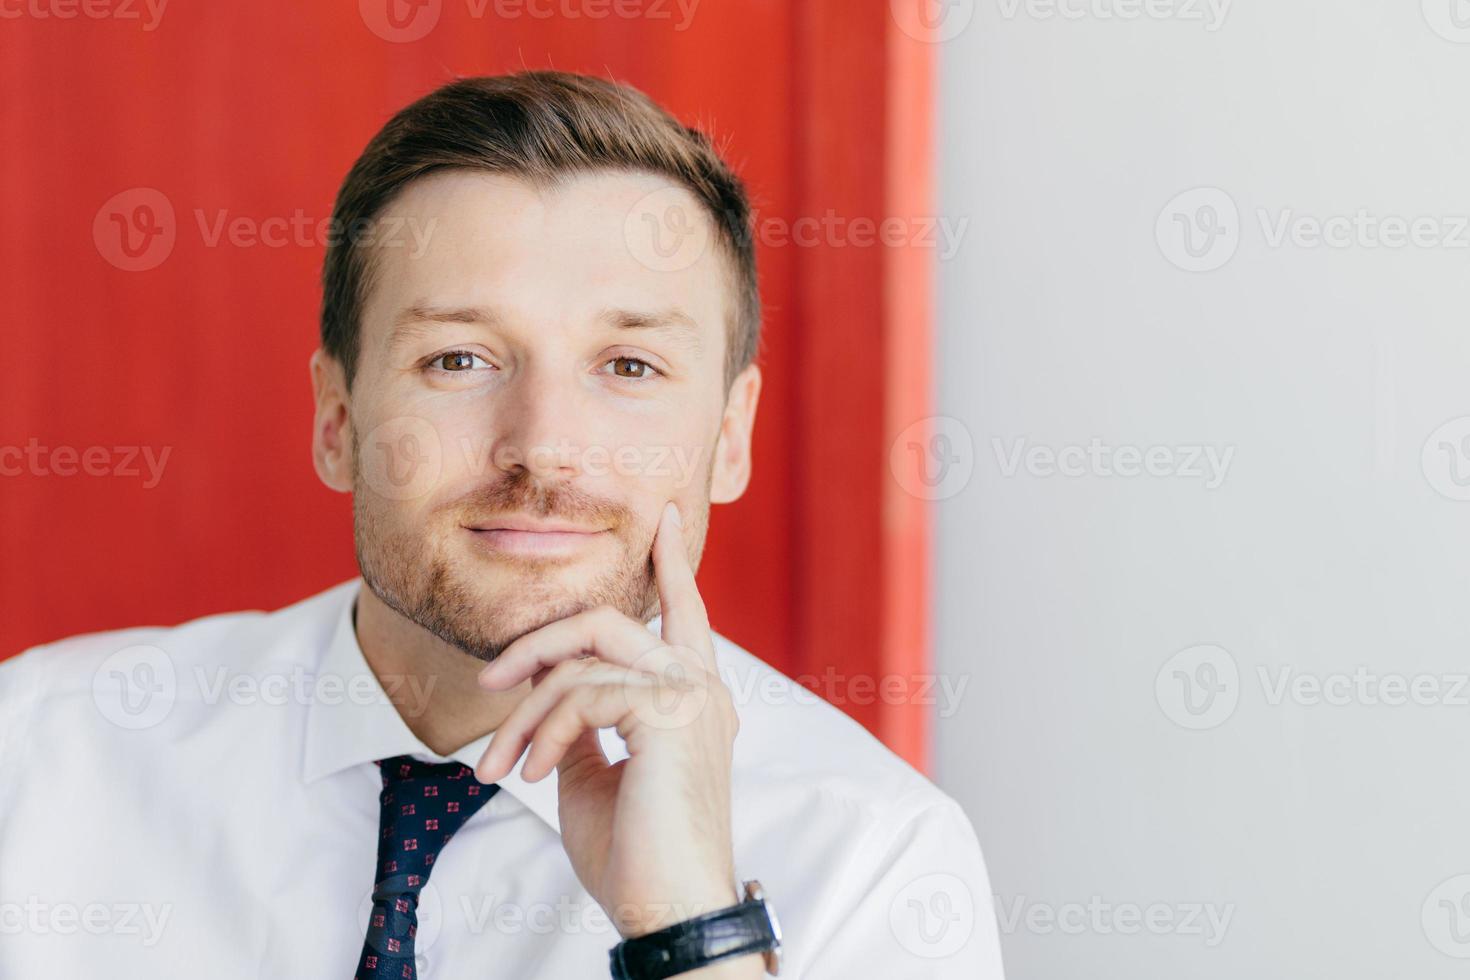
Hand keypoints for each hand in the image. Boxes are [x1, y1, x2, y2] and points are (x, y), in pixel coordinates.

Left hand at [474, 502, 746, 944]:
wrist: (669, 912)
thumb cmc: (636, 858)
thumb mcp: (595, 780)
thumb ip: (583, 728)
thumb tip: (550, 701)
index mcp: (693, 698)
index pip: (685, 615)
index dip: (671, 565)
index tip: (664, 521)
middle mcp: (701, 687)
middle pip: (609, 621)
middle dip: (538, 642)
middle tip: (489, 681)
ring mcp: (692, 695)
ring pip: (584, 658)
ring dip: (523, 712)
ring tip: (497, 765)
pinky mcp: (672, 713)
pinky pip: (582, 694)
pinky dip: (543, 732)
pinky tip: (532, 774)